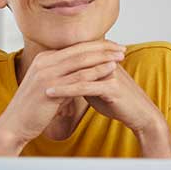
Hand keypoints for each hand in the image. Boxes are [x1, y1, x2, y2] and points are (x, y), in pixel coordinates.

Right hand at [0, 40, 125, 150]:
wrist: (15, 124)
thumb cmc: (32, 108)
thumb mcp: (47, 86)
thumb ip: (61, 76)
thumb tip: (78, 73)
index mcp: (43, 58)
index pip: (74, 47)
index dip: (95, 45)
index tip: (112, 46)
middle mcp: (44, 62)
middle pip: (80, 50)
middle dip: (103, 48)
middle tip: (122, 48)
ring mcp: (46, 74)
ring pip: (81, 61)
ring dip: (103, 58)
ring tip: (121, 57)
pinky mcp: (50, 88)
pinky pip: (79, 77)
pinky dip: (96, 72)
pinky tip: (110, 71)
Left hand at [46, 59, 162, 134]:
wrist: (140, 115)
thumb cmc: (119, 102)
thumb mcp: (97, 88)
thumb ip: (83, 79)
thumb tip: (67, 77)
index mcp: (102, 59)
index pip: (75, 54)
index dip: (57, 59)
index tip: (36, 66)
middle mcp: (106, 61)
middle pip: (74, 59)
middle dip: (52, 66)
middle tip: (31, 71)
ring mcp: (109, 72)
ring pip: (76, 72)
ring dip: (55, 77)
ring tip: (35, 82)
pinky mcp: (111, 87)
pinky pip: (83, 87)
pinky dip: (65, 90)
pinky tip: (50, 93)